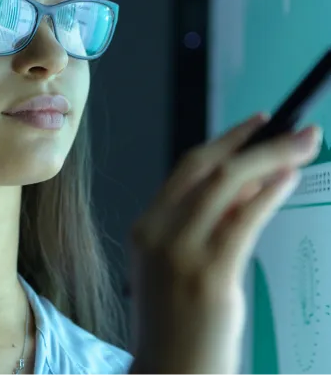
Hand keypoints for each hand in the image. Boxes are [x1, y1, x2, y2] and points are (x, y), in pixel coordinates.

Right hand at [128, 113, 322, 374]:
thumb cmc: (176, 325)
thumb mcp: (176, 266)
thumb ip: (206, 224)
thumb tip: (248, 184)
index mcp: (146, 227)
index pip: (187, 169)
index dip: (225, 141)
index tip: (256, 125)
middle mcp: (157, 232)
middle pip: (207, 168)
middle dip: (254, 141)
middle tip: (294, 129)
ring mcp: (179, 253)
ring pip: (226, 185)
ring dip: (271, 158)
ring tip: (303, 144)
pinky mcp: (208, 277)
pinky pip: (243, 220)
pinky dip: (268, 192)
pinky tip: (289, 177)